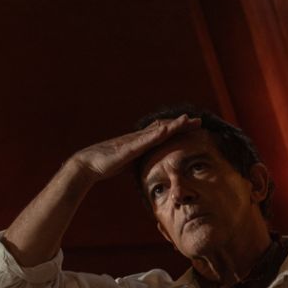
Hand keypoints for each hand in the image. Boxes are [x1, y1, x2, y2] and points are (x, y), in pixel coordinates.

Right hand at [69, 115, 199, 179]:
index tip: (193, 126)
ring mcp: (133, 141)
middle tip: (199, 120)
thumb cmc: (107, 164)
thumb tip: (149, 166)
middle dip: (181, 124)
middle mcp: (138, 138)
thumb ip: (140, 160)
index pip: (163, 133)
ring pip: (156, 131)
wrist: (88, 164)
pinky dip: (155, 135)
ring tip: (187, 120)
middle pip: (164, 128)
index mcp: (141, 142)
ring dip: (172, 125)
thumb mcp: (129, 162)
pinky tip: (166, 131)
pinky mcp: (127, 148)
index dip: (178, 129)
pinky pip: (144, 141)